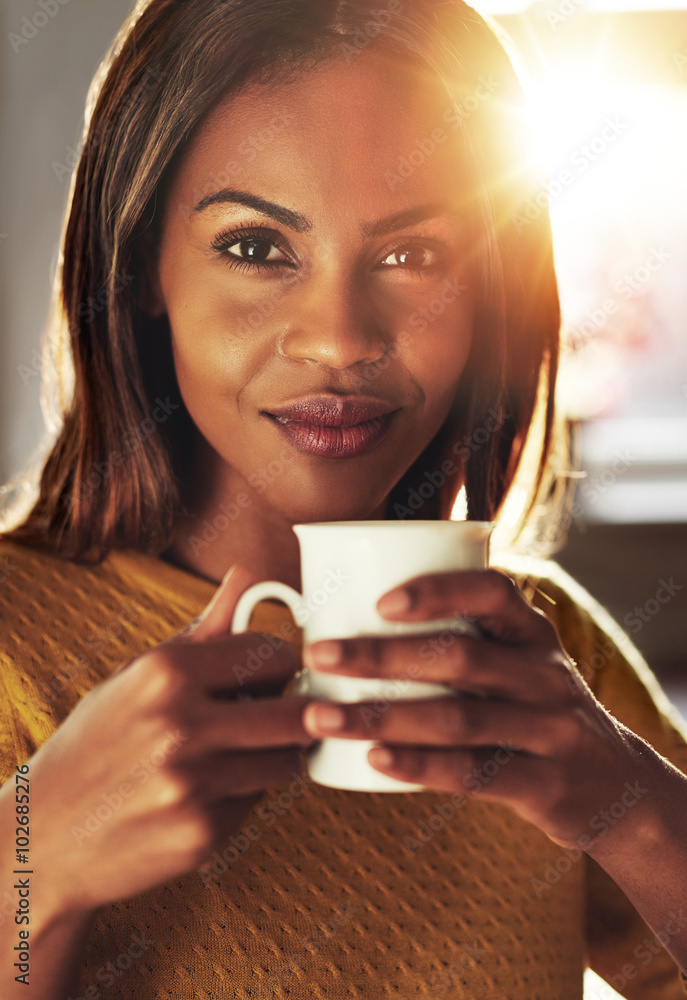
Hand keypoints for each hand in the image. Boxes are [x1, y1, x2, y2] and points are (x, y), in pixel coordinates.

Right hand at [4, 564, 314, 923]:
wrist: (43, 834)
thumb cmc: (97, 743)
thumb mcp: (138, 676)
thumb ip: (205, 630)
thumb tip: (248, 573)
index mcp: (167, 672)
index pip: (274, 653)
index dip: (278, 666)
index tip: (266, 679)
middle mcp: (181, 724)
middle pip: (297, 712)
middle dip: (295, 714)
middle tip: (273, 718)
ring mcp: (193, 782)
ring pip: (287, 761)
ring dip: (271, 758)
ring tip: (233, 757)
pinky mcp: (202, 833)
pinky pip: (258, 803)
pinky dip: (243, 798)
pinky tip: (204, 796)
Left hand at [302, 569, 651, 851]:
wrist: (616, 785)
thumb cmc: (531, 709)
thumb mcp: (514, 663)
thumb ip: (456, 641)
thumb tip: (346, 616)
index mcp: (531, 633)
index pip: (492, 593)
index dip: (438, 592)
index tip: (379, 601)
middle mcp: (545, 674)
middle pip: (460, 657)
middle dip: (381, 655)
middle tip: (318, 655)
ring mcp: (550, 730)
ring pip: (459, 718)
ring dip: (383, 716)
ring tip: (322, 717)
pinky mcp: (546, 784)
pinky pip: (476, 773)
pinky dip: (421, 766)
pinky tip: (373, 761)